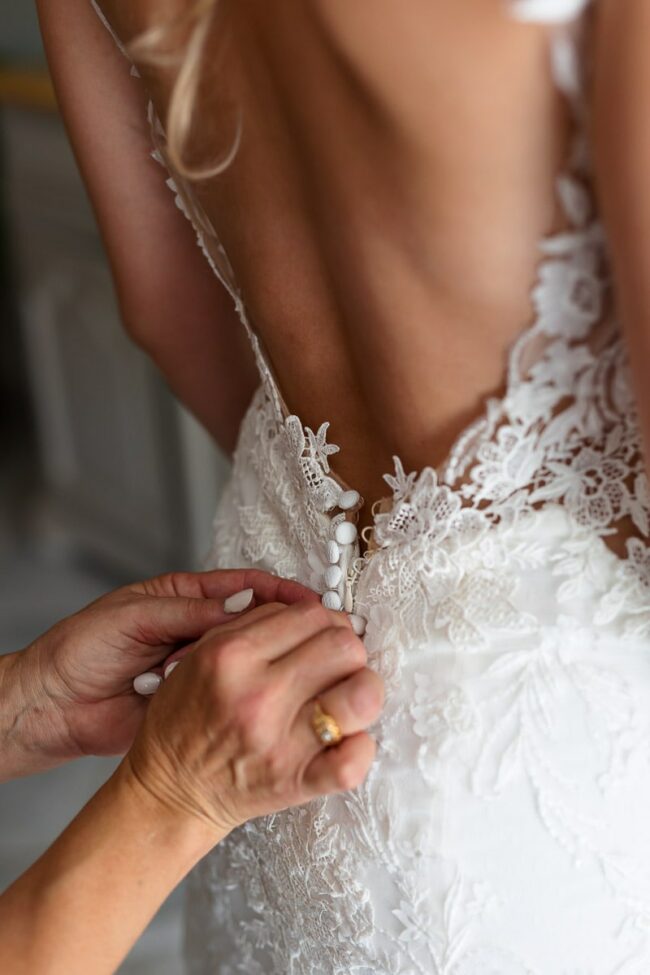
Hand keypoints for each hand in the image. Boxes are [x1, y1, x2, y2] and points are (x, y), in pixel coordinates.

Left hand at [5, 569, 315, 773]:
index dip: (279, 591)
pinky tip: (262, 695)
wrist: (52, 707)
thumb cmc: (80, 650)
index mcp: (183, 597)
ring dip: (263, 661)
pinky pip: (227, 694)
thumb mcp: (134, 617)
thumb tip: (243, 608)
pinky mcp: (194, 702)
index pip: (243, 586)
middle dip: (283, 626)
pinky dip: (242, 694)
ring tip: (293, 664)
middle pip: (252, 622)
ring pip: (244, 660)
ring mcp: (198, 668)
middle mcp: (196, 630)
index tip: (311, 601)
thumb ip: (188, 612)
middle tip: (316, 633)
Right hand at [123, 600, 383, 836]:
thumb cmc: (187, 718)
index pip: (313, 615)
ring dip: (362, 692)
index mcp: (232, 656)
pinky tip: (346, 739)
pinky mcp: (295, 783)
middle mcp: (258, 696)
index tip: (323, 636)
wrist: (168, 789)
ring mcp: (279, 743)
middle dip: (348, 651)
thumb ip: (254, 623)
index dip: (327, 621)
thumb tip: (315, 612)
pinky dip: (361, 747)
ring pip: (361, 695)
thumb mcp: (201, 654)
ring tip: (345, 698)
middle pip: (345, 647)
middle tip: (335, 666)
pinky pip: (354, 761)